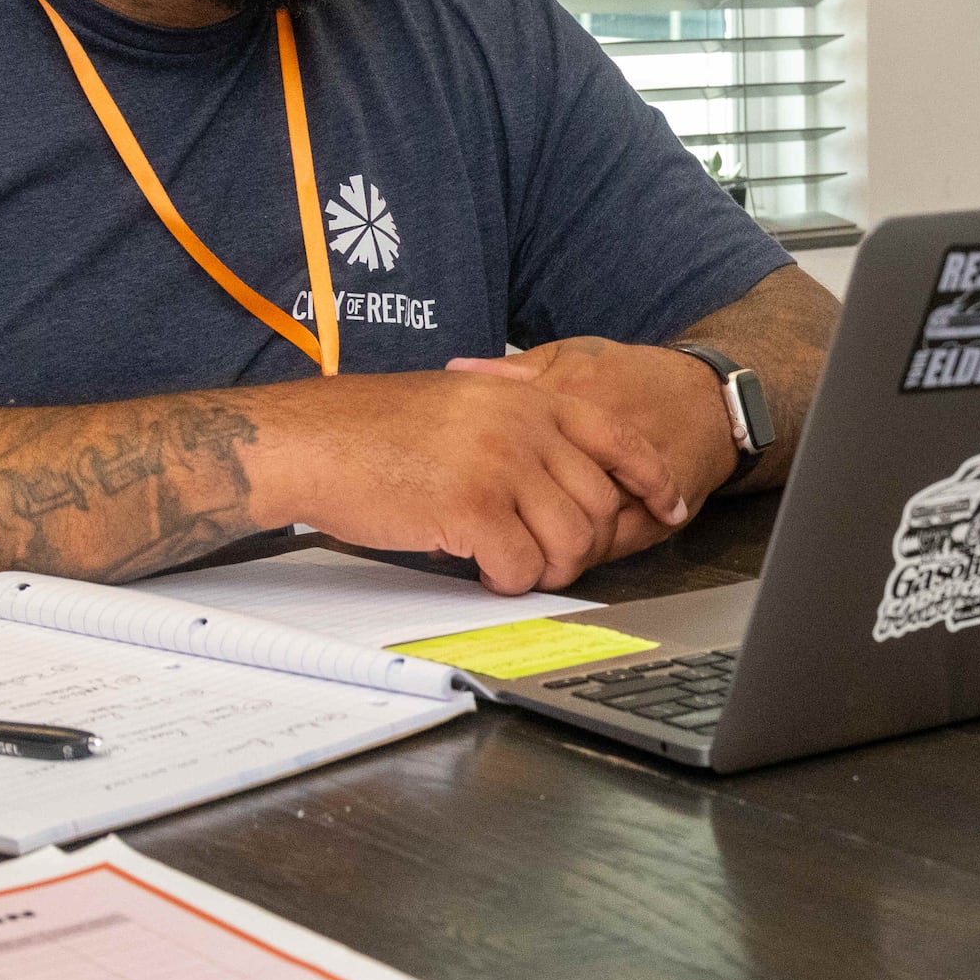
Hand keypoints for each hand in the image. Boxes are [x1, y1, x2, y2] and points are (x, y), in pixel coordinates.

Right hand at [248, 371, 685, 594]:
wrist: (310, 441)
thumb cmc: (373, 430)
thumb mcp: (462, 404)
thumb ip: (516, 424)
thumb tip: (559, 472)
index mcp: (527, 398)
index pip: (618, 437)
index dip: (652, 478)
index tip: (669, 507)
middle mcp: (523, 426)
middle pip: (599, 504)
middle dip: (582, 545)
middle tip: (547, 560)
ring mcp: (500, 465)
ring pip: (568, 541)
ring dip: (545, 568)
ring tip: (510, 566)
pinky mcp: (471, 507)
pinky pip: (521, 565)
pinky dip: (506, 581)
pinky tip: (479, 570)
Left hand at [444, 338, 735, 558]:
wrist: (712, 399)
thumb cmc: (636, 376)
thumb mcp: (573, 355)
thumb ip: (516, 368)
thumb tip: (457, 365)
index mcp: (572, 396)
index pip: (507, 445)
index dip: (474, 474)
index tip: (450, 486)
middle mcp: (598, 443)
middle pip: (535, 495)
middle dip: (504, 517)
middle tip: (474, 530)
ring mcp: (625, 485)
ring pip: (568, 530)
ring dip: (542, 545)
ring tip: (516, 550)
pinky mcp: (652, 518)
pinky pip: (606, 549)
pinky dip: (578, 554)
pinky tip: (559, 552)